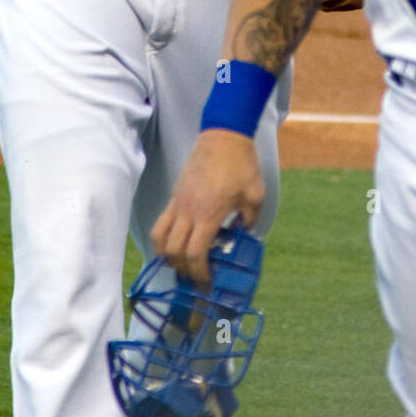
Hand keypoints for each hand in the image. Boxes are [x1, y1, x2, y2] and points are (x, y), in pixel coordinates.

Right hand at [151, 130, 263, 282]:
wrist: (223, 134)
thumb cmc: (241, 164)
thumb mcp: (255, 195)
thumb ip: (249, 221)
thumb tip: (242, 235)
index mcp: (208, 214)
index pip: (195, 254)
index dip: (200, 274)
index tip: (209, 282)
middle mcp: (188, 211)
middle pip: (174, 251)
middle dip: (183, 271)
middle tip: (196, 279)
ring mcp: (178, 202)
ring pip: (160, 238)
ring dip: (167, 256)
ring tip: (180, 264)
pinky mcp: (174, 194)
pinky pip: (162, 222)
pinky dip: (164, 239)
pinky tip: (176, 243)